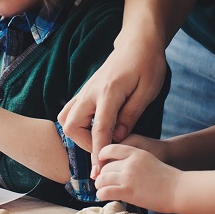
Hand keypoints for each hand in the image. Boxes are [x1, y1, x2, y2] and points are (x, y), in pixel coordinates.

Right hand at [58, 35, 167, 173]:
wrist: (137, 42)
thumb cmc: (147, 64)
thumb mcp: (148, 90)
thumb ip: (131, 114)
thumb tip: (118, 136)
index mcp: (109, 92)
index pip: (98, 129)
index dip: (98, 152)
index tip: (100, 171)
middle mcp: (91, 92)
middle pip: (71, 125)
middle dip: (84, 144)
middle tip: (105, 151)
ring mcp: (85, 90)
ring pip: (66, 118)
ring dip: (78, 135)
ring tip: (99, 141)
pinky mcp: (86, 90)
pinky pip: (71, 111)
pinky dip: (77, 125)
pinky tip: (94, 129)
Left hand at [94, 143, 179, 210]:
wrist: (177, 189)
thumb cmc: (166, 177)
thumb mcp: (148, 159)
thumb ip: (132, 160)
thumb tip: (117, 168)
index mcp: (135, 152)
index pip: (110, 148)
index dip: (102, 156)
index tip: (101, 163)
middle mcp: (129, 163)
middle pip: (105, 166)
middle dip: (101, 174)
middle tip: (102, 181)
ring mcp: (128, 177)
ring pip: (102, 179)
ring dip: (100, 185)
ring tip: (102, 189)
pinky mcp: (127, 191)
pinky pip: (105, 191)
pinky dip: (101, 194)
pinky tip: (104, 196)